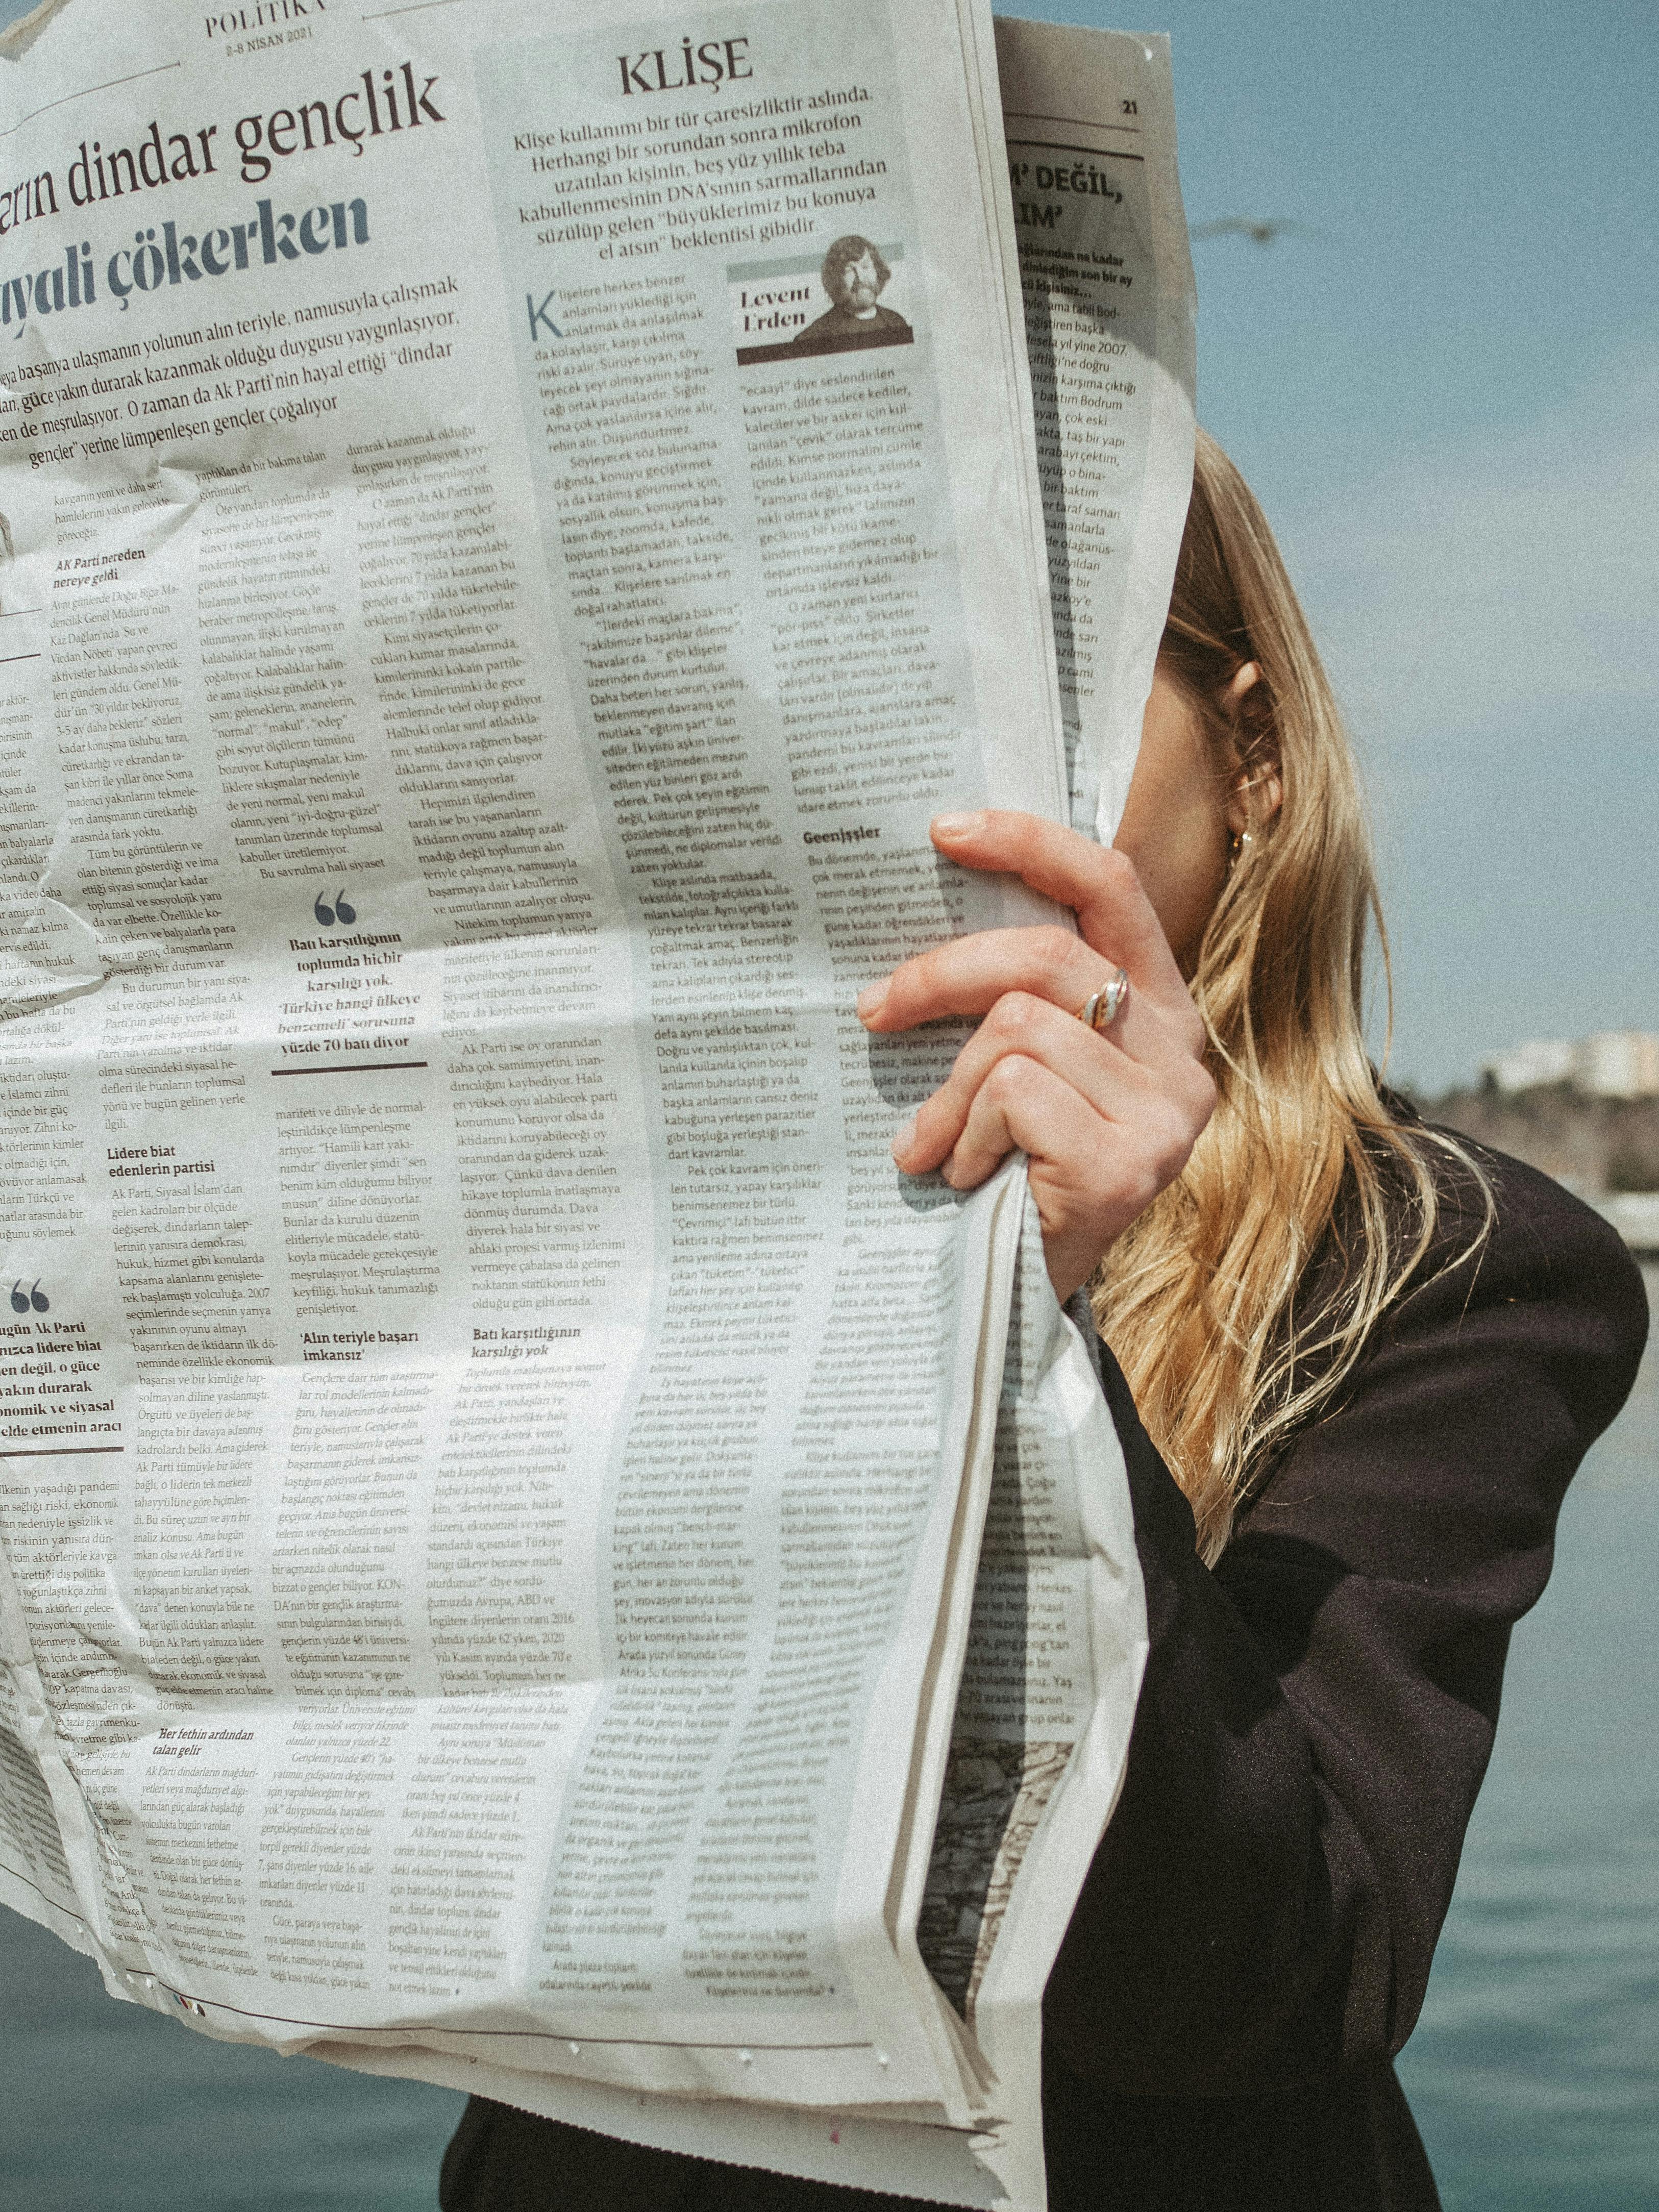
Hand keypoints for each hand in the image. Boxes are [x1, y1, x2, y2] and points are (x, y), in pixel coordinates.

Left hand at [855, 810, 1216, 1301]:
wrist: (1022, 1304)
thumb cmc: (1013, 1173)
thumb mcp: (1024, 1071)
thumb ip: (1016, 1000)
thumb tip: (927, 921)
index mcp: (1158, 1009)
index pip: (1111, 887)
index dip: (1030, 844)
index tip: (944, 829)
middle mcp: (1181, 1052)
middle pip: (1045, 957)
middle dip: (940, 974)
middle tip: (874, 1009)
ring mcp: (1164, 1113)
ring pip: (1016, 1030)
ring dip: (949, 1090)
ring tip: (935, 1143)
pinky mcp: (1128, 1164)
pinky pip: (1013, 1094)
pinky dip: (965, 1134)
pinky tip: (966, 1179)